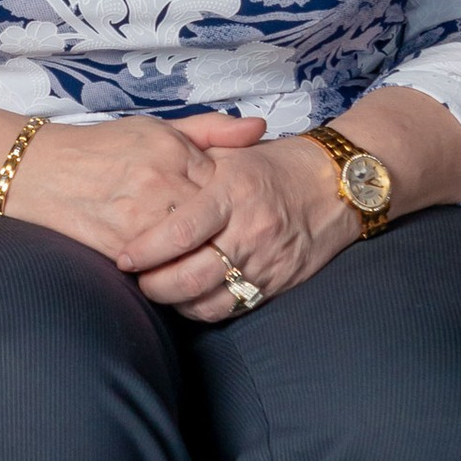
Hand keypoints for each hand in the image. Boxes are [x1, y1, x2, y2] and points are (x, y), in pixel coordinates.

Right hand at [6, 112, 268, 277]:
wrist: (40, 172)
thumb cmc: (103, 148)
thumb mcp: (156, 128)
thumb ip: (211, 129)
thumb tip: (260, 129)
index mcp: (174, 150)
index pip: (227, 184)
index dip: (230, 202)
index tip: (230, 212)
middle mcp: (162, 183)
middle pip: (216, 221)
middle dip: (224, 236)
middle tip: (231, 244)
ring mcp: (143, 218)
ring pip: (195, 250)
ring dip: (204, 259)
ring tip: (210, 263)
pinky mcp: (124, 248)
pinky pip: (164, 268)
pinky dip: (175, 273)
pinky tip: (177, 270)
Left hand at [132, 128, 353, 318]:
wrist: (335, 185)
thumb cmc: (275, 165)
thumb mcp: (233, 150)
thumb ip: (191, 161)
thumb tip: (150, 179)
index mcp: (232, 192)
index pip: (180, 231)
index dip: (147, 249)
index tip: (125, 257)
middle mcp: (249, 230)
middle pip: (191, 276)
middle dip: (155, 285)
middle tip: (137, 278)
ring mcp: (264, 260)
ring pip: (209, 299)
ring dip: (176, 302)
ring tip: (159, 289)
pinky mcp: (276, 282)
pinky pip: (233, 307)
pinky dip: (204, 309)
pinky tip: (189, 298)